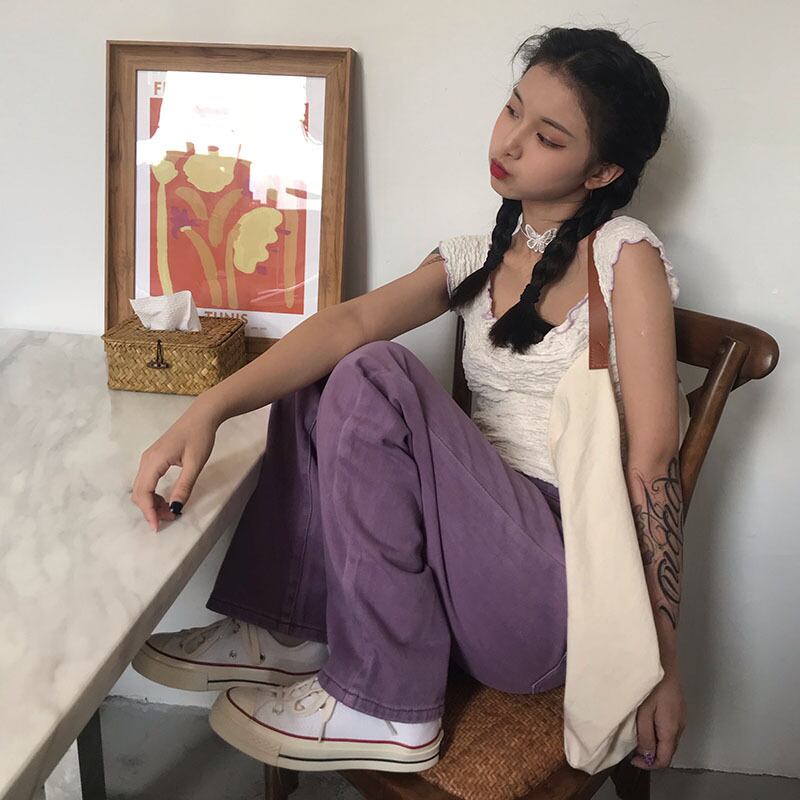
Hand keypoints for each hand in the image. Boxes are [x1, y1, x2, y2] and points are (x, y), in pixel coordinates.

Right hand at [131, 403, 218, 531]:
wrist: (201, 416)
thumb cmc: (200, 437)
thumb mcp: (195, 464)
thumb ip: (184, 486)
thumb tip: (174, 508)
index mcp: (154, 461)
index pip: (143, 493)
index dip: (148, 512)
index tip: (157, 527)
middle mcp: (146, 460)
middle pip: (139, 492)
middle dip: (150, 509)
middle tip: (170, 519)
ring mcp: (149, 458)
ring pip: (142, 487)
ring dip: (152, 502)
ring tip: (171, 510)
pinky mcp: (154, 458)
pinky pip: (148, 481)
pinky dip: (154, 493)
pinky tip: (167, 499)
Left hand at [629, 669, 686, 769]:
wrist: (663, 662)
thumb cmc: (652, 685)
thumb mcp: (643, 712)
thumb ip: (645, 736)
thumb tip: (647, 755)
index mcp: (671, 730)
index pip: (664, 759)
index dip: (648, 764)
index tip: (632, 759)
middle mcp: (680, 726)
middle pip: (668, 751)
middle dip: (651, 755)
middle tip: (633, 749)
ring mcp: (680, 717)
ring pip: (669, 740)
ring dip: (654, 743)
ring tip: (637, 736)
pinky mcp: (677, 708)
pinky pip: (669, 728)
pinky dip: (658, 733)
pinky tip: (646, 724)